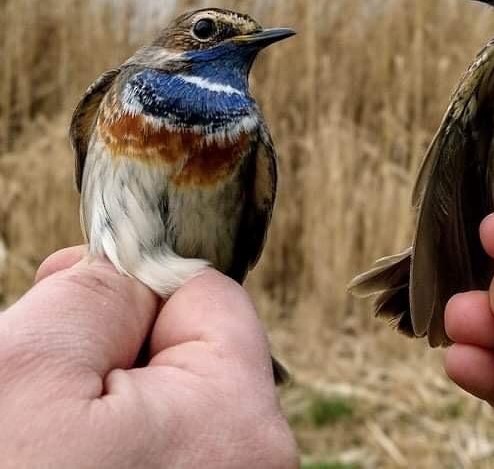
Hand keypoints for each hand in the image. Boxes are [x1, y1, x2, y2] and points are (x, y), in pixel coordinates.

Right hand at [0, 247, 297, 468]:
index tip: (69, 296)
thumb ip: (99, 292)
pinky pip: (149, 453)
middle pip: (185, 354)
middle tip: (38, 383)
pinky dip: (100, 447)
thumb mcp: (28, 366)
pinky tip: (48, 457)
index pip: (208, 297)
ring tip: (34, 438)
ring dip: (95, 405)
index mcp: (237, 420)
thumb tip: (130, 270)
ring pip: (159, 407)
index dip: (135, 285)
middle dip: (109, 349)